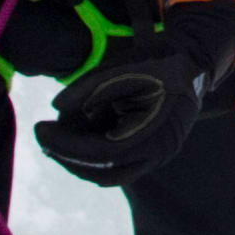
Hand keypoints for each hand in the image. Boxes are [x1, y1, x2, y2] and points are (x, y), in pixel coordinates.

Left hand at [43, 1, 234, 186]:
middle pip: (103, 172)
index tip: (41, 128)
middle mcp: (159, 152)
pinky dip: (94, 155)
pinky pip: (118, 165)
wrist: (194, 61)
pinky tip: (77, 135)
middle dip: (68, 156)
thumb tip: (56, 107)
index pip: (101, 153)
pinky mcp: (153, 153)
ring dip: (79, 160)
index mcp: (154, 133)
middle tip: (43, 136)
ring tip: (54, 137)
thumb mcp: (122, 67)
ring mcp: (158, 156)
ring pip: (110, 174)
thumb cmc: (159, 60)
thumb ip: (88, 87)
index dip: (66, 145)